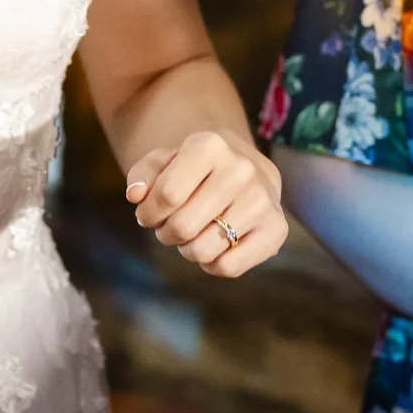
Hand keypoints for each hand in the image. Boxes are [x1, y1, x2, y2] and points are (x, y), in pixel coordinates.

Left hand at [125, 130, 287, 277]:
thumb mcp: (163, 163)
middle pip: (183, 226)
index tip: (148, 214)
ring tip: (192, 234)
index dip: (147, 213)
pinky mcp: (277, 229)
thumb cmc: (194, 170)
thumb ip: (142, 175)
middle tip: (170, 227)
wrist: (246, 170)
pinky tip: (214, 245)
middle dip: (165, 234)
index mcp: (210, 145)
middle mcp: (242, 169)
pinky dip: (212, 264)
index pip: (167, 195)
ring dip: (187, 250)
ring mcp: (263, 200)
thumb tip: (135, 195)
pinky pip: (228, 267)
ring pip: (203, 250)